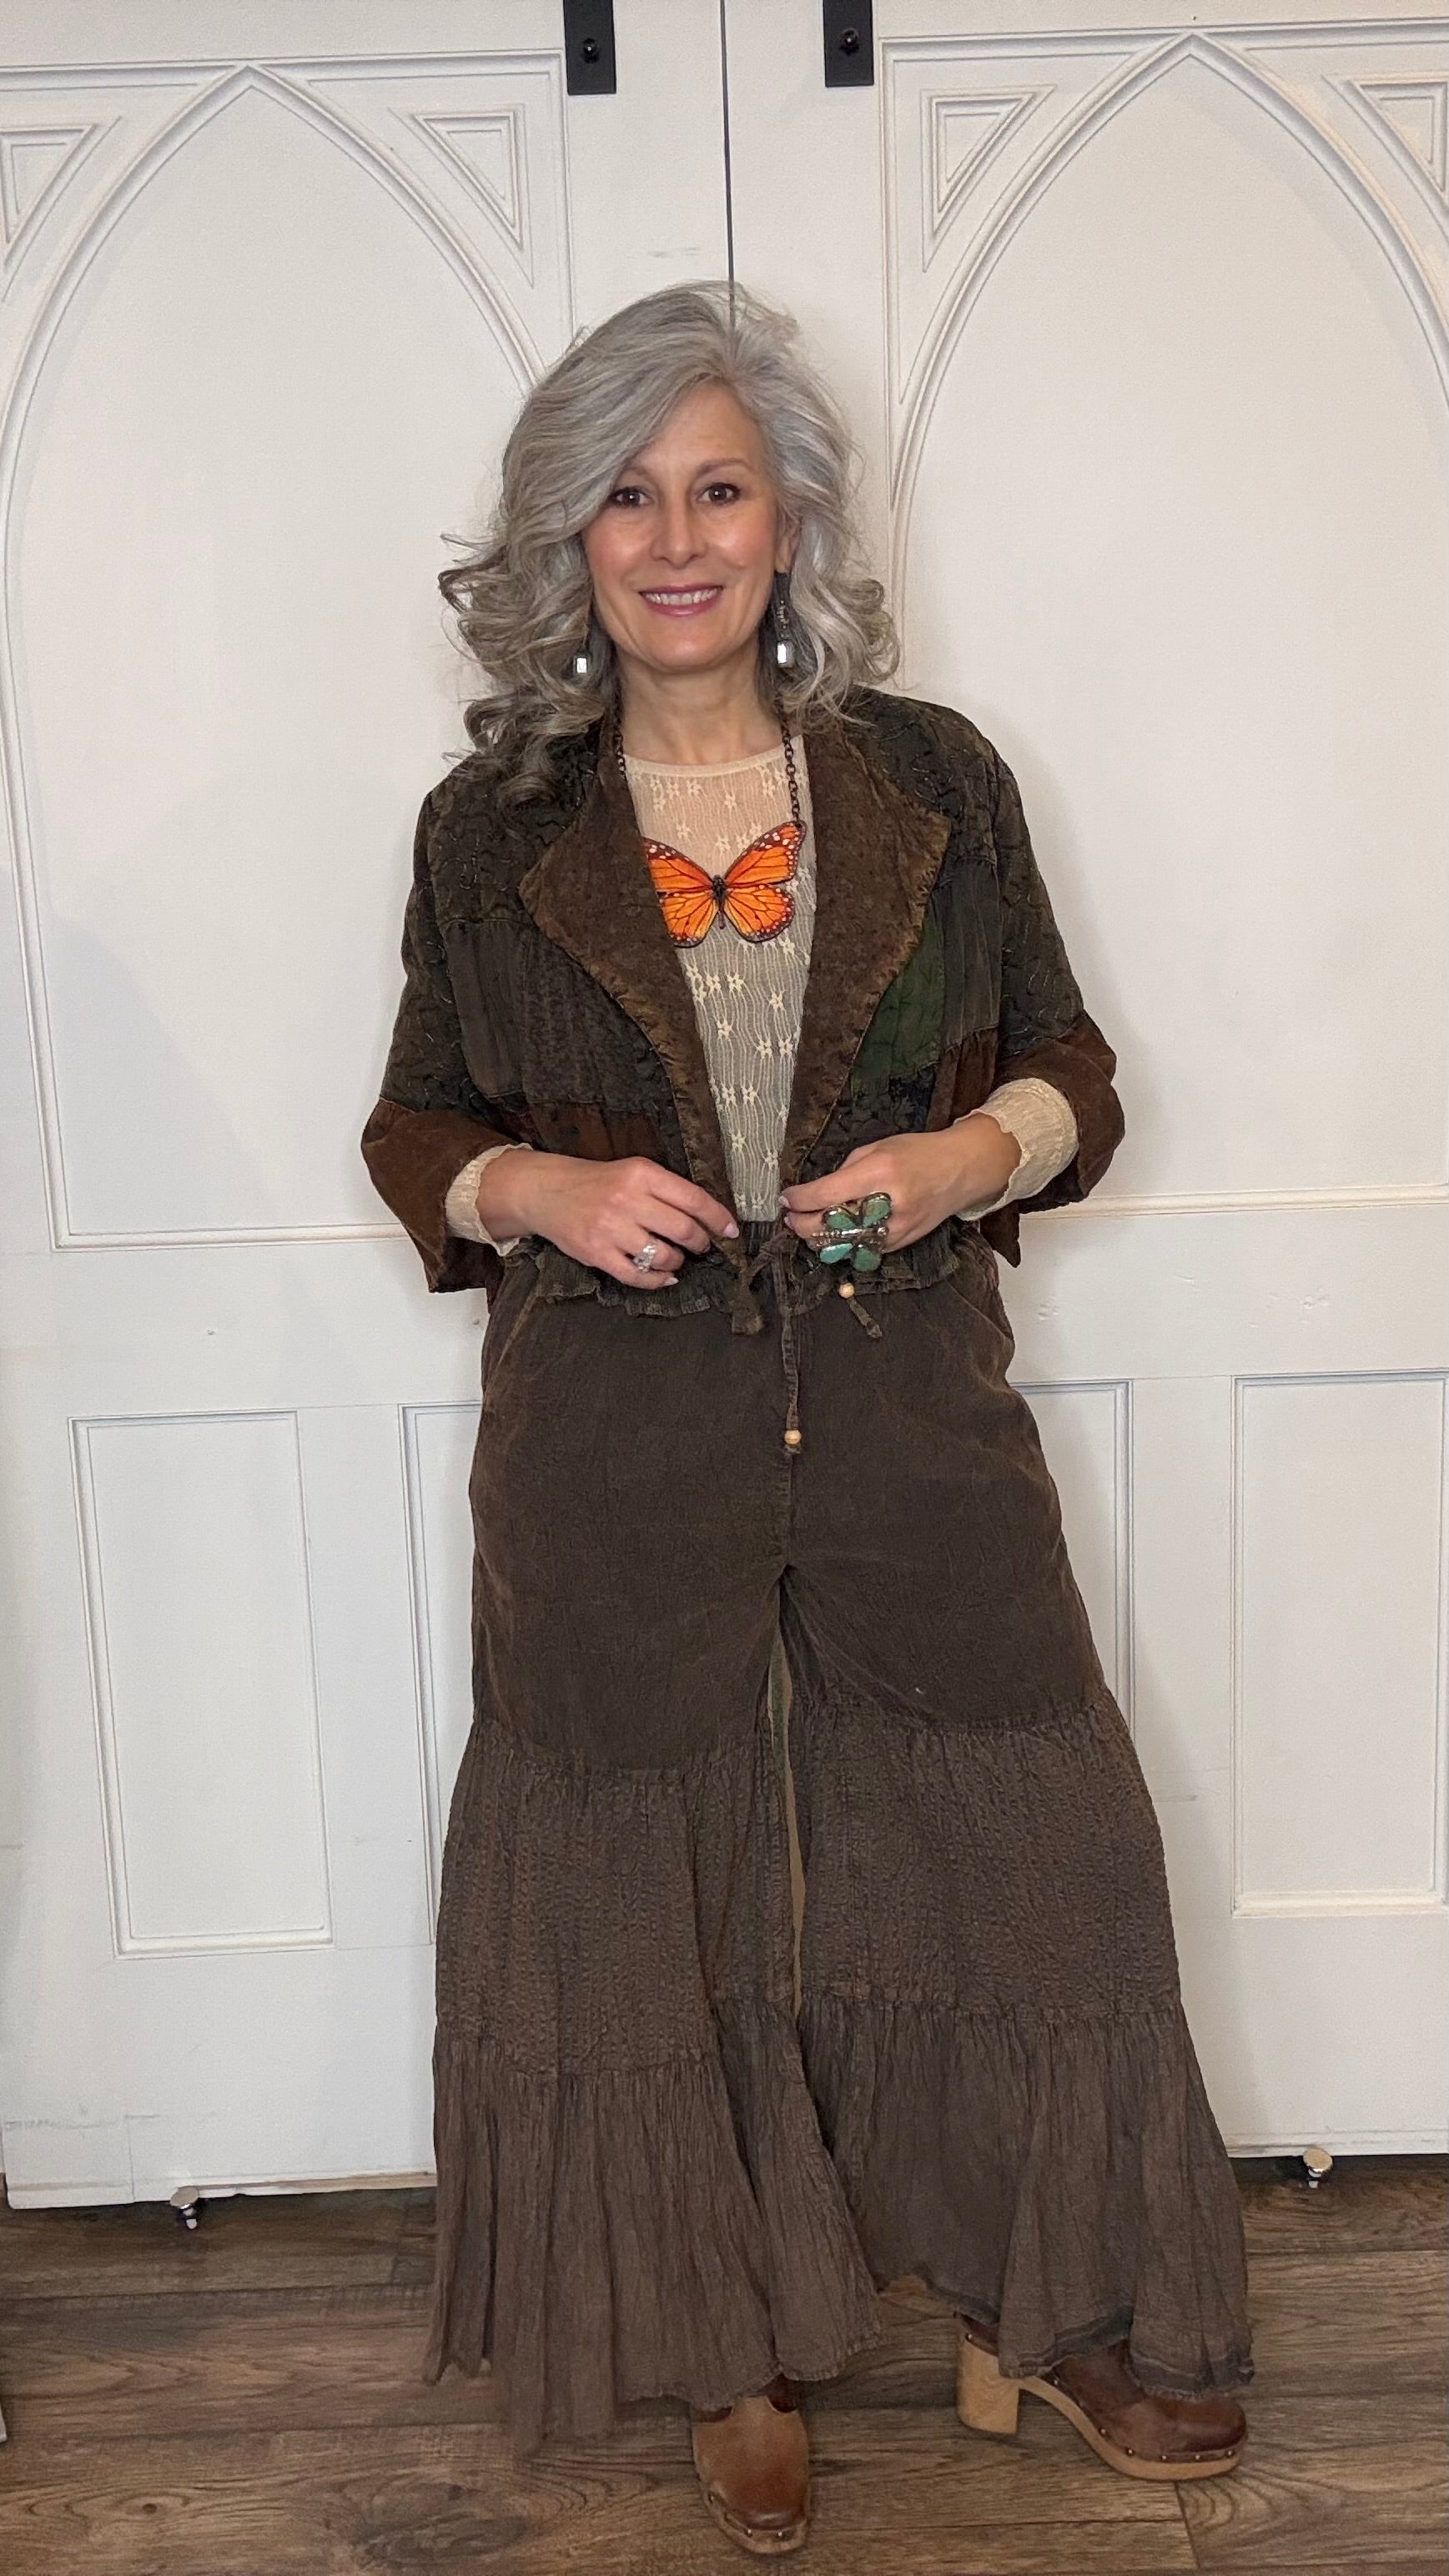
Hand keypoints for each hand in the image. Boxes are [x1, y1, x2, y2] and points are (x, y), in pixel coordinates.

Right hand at [474, 1149, 737, 1287]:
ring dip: (678, 1261)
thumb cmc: (597, 1182)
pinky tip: (664, 1276)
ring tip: (675, 1258)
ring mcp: (611, 1228)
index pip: (694, 1198)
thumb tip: (708, 1218)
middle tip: (702, 1246)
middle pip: (684, 1230)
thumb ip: (666, 1191)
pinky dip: (658, 1280)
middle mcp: (628, 1200)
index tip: (731, 1231)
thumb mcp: (632, 1172)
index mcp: (642, 1174)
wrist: (546, 1191)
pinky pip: (638, 1276)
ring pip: (665, 1255)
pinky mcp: (597, 1253)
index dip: (718, 1218)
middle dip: (700, 1243)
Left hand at [778, 1117, 1019, 1253]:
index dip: (798, 1200)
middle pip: (831, 1227)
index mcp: (880, 1172)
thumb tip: (817, 1191)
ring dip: (818, 1239)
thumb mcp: (879, 1147)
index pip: (826, 1194)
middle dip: (802, 1225)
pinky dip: (843, 1244)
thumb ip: (847, 1170)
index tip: (785, 1199)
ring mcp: (897, 1229)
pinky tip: (833, 1235)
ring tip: (806, 1226)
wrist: (962, 1170)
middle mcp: (888, 1204)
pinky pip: (863, 1249)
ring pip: (844, 1245)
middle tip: (790, 1217)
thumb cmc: (918, 1152)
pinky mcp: (902, 1243)